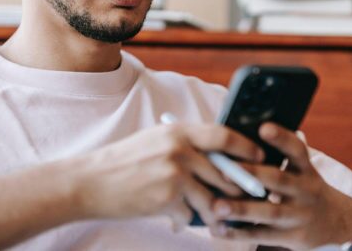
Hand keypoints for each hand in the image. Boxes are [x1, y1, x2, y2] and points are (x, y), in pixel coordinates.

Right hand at [72, 123, 263, 225]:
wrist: (91, 181)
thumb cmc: (123, 161)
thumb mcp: (155, 141)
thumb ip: (184, 145)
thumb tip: (216, 157)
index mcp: (177, 131)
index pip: (223, 135)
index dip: (246, 147)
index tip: (260, 158)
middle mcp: (179, 149)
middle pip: (226, 172)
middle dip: (238, 189)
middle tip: (246, 197)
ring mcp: (175, 174)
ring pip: (213, 199)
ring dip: (212, 211)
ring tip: (205, 213)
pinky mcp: (168, 199)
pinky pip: (191, 216)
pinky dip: (184, 220)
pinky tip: (169, 215)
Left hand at [209, 123, 351, 248]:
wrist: (335, 221)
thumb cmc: (302, 186)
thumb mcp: (300, 169)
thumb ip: (276, 156)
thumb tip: (236, 137)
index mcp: (305, 168)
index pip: (296, 149)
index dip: (281, 138)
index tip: (264, 128)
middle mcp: (304, 189)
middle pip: (278, 179)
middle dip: (252, 174)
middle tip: (224, 172)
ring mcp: (299, 214)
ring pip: (270, 211)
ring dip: (242, 209)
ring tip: (217, 207)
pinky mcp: (292, 236)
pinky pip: (264, 235)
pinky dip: (240, 233)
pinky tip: (219, 228)